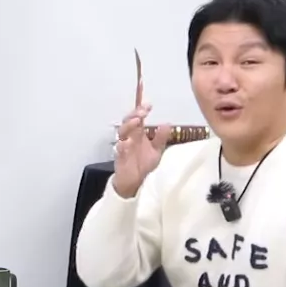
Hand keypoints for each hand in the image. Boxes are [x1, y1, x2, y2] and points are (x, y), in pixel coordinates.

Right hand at [111, 55, 171, 196]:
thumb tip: (167, 123)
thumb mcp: (156, 150)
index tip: (148, 102)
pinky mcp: (120, 159)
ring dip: (129, 126)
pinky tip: (126, 142)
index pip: (137, 117)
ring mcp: (123, 148)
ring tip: (137, 121)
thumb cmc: (142, 165)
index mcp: (137, 134)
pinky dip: (122, 146)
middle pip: (128, 121)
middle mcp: (129, 138)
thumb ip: (160, 137)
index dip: (141, 108)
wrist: (134, 184)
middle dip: (134, 114)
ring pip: (122, 133)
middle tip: (143, 110)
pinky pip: (119, 151)